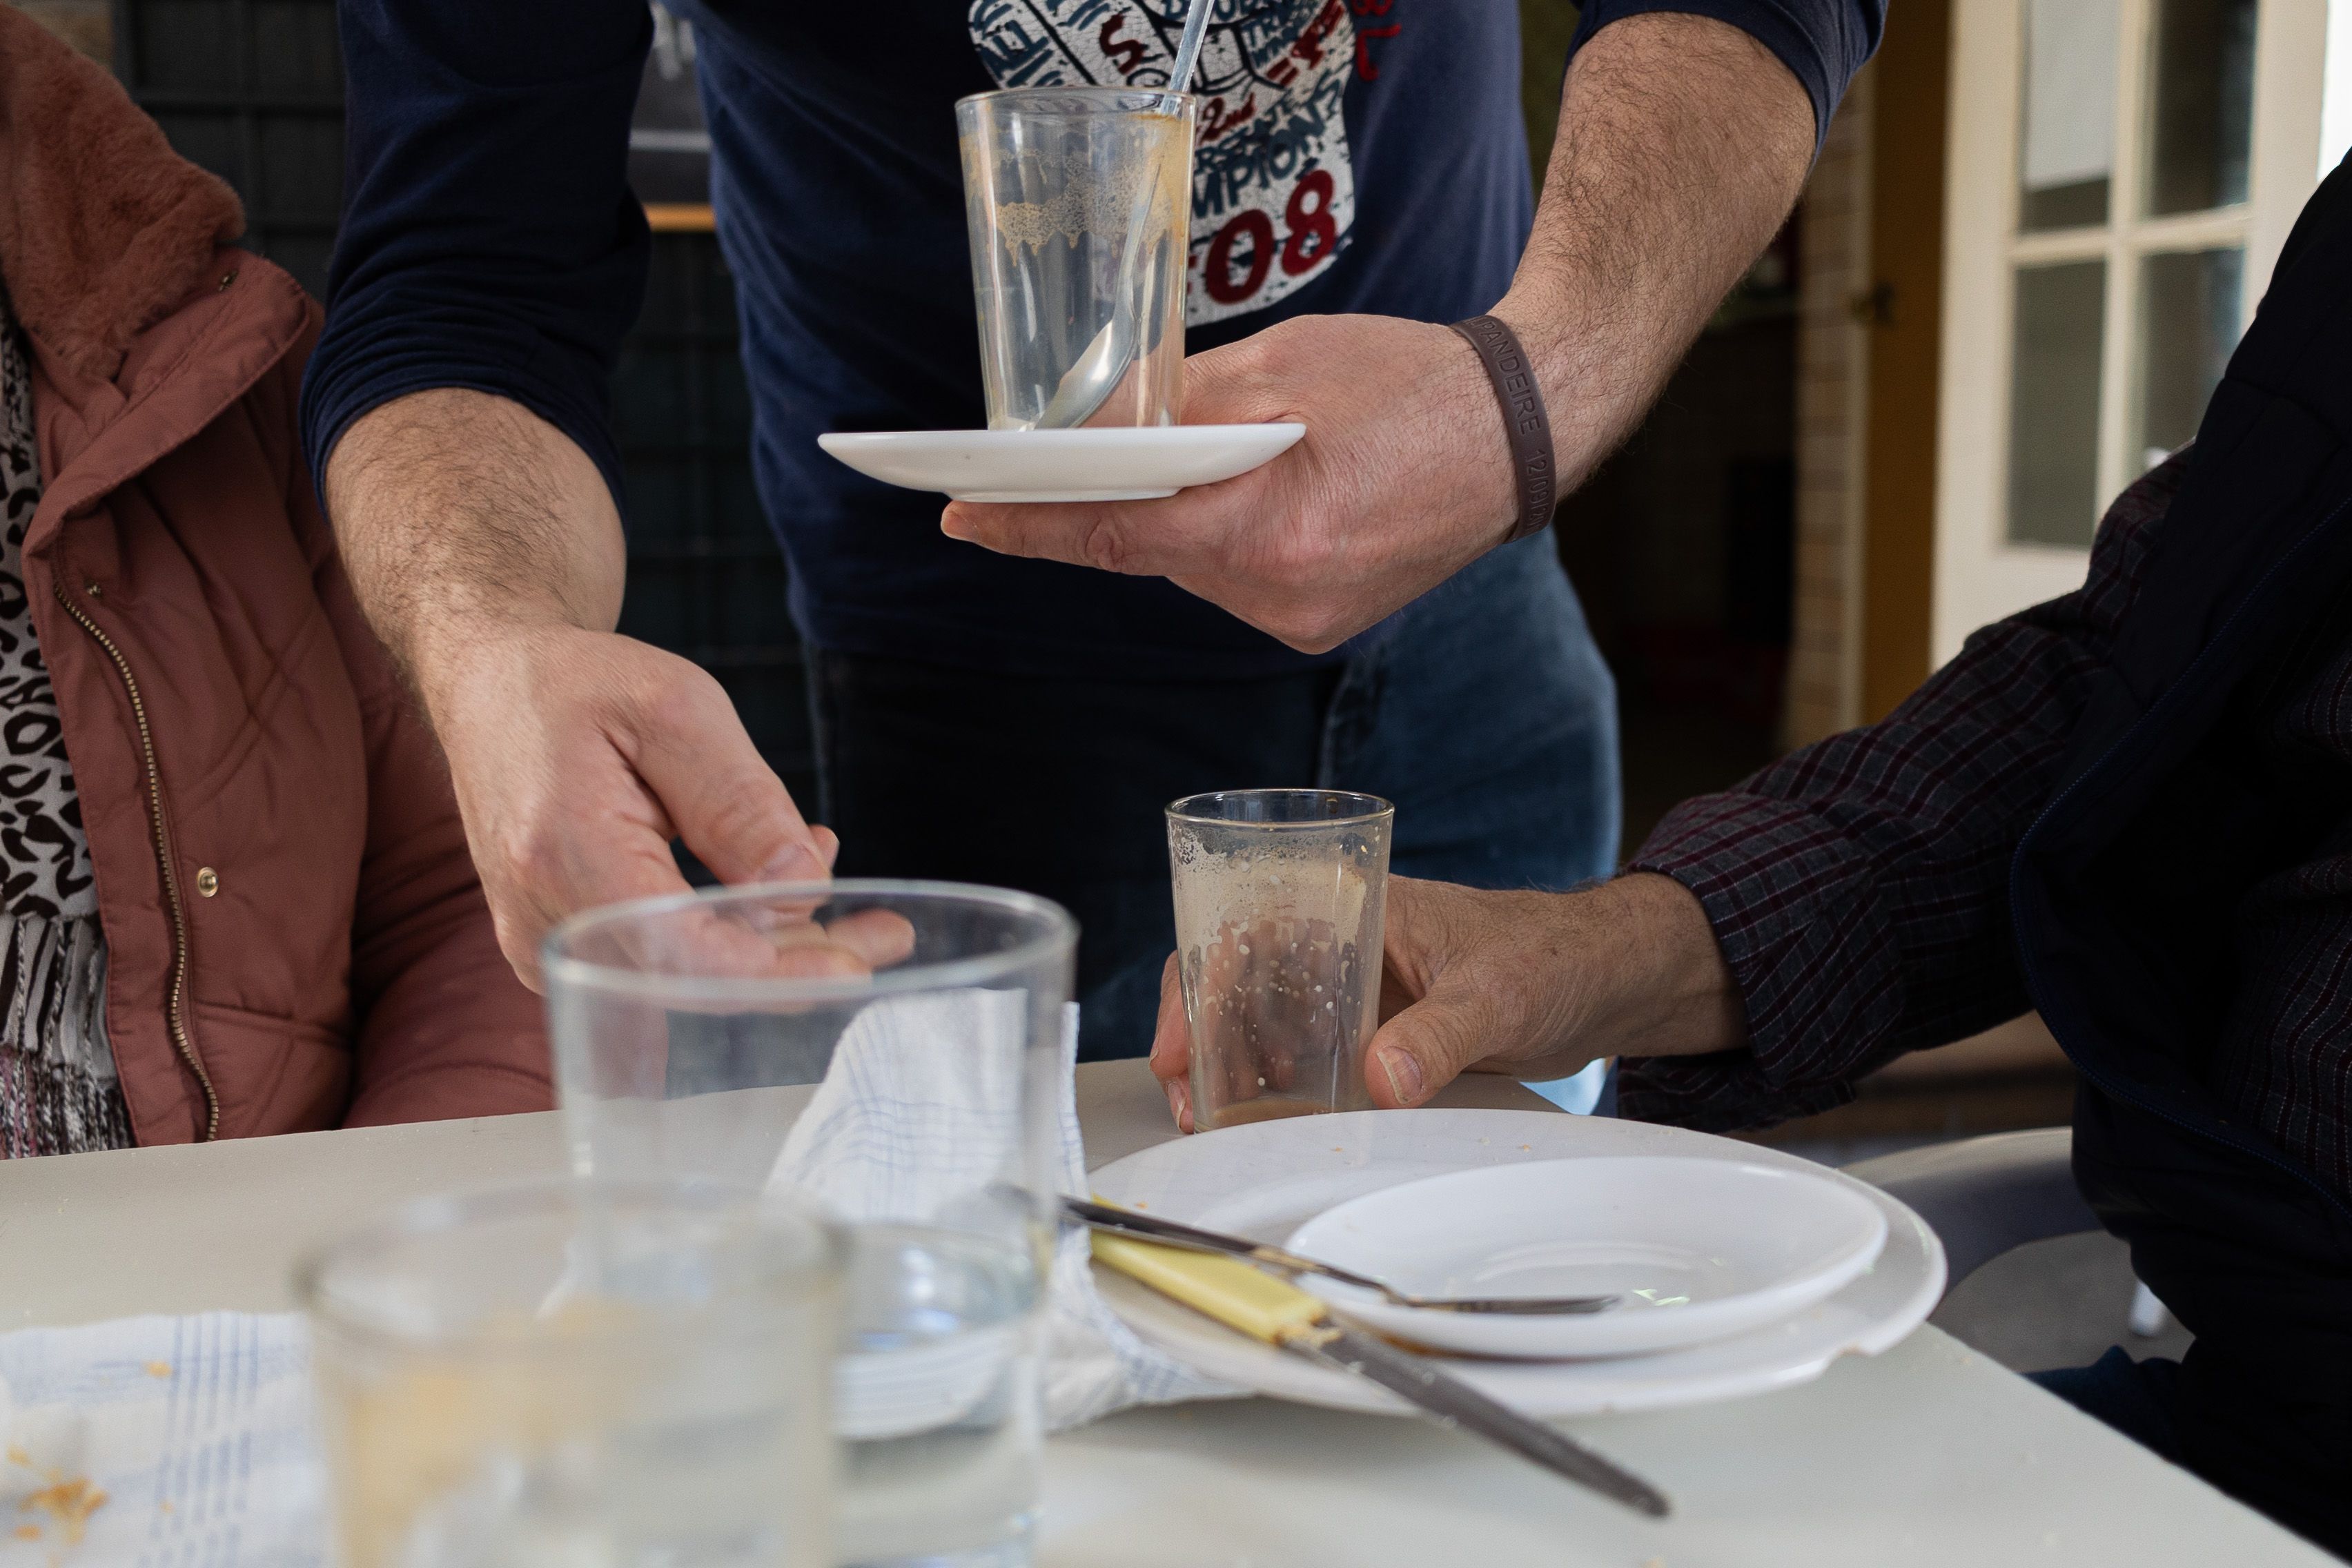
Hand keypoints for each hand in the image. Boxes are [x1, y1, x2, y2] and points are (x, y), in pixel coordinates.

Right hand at [324, 389, 844, 989]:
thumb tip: (806, 884)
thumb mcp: (677, 711)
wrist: (489, 684)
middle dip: (800, 965)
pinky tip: (778, 889)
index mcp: (565, 856)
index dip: (776, 969)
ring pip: (685, 980)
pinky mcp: (566, 949)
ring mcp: (549, 947)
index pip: (684, 956)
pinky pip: (661, 963)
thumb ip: (742, 803)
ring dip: (774, 950)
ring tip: (856, 911)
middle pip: (694, 983)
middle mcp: (545, 923)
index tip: (855, 961)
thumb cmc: (576, 685)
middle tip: (887, 933)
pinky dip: (732, 937)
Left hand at [944, 13, 1812, 655]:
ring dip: (1179, 519)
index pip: (1113, 533)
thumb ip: (1173, 404)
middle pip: (1147, 554)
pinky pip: (1233, 582)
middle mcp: (1281, 596)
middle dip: (1112, 502)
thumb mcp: (1280, 364)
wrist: (1524, 433)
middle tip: (1077, 458)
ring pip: (1189, 571)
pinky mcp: (1320, 628)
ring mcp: (1303, 623)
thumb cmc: (1409, 379)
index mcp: (1271, 527)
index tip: (958, 517)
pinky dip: (1225, 539)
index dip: (1027, 526)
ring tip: (1232, 457)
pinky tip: (1265, 494)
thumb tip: (1086, 431)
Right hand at [1149, 873, 1743, 1126]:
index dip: (1201, 987)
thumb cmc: (1555, 958)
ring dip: (1235, 1068)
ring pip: (1265, 1021)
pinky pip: (1307, 1056)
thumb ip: (1439, 1037)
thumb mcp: (1496, 995)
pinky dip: (1279, 1087)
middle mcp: (1342, 944)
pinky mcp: (1376, 1032)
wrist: (1609, 981)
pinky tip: (1271, 1122)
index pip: (1246, 931)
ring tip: (1218, 1122)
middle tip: (1191, 1104)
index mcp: (1355, 906)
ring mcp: (1357, 990)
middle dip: (1202, 1038)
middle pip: (1239, 979)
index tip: (1184, 1048)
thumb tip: (1381, 1081)